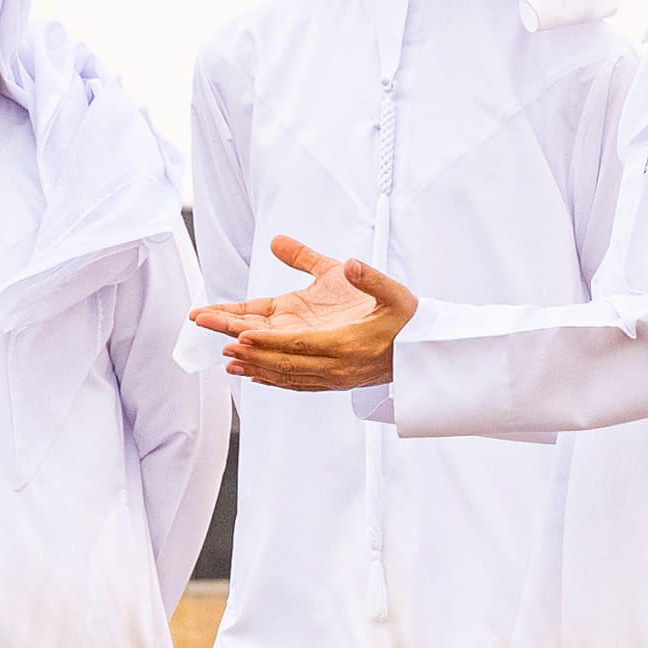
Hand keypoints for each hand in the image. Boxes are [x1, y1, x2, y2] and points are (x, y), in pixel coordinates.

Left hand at [189, 233, 419, 390]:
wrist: (425, 352)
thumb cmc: (407, 319)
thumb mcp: (393, 292)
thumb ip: (370, 277)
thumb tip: (351, 263)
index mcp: (347, 344)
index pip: (299, 344)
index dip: (269, 340)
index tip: (242, 334)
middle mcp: (337, 366)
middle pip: (285, 362)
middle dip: (252, 354)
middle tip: (223, 343)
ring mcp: (334, 378)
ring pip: (288, 376)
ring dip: (257, 369)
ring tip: (229, 362)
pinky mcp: (334, 382)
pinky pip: (298, 383)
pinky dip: (274, 379)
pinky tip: (255, 375)